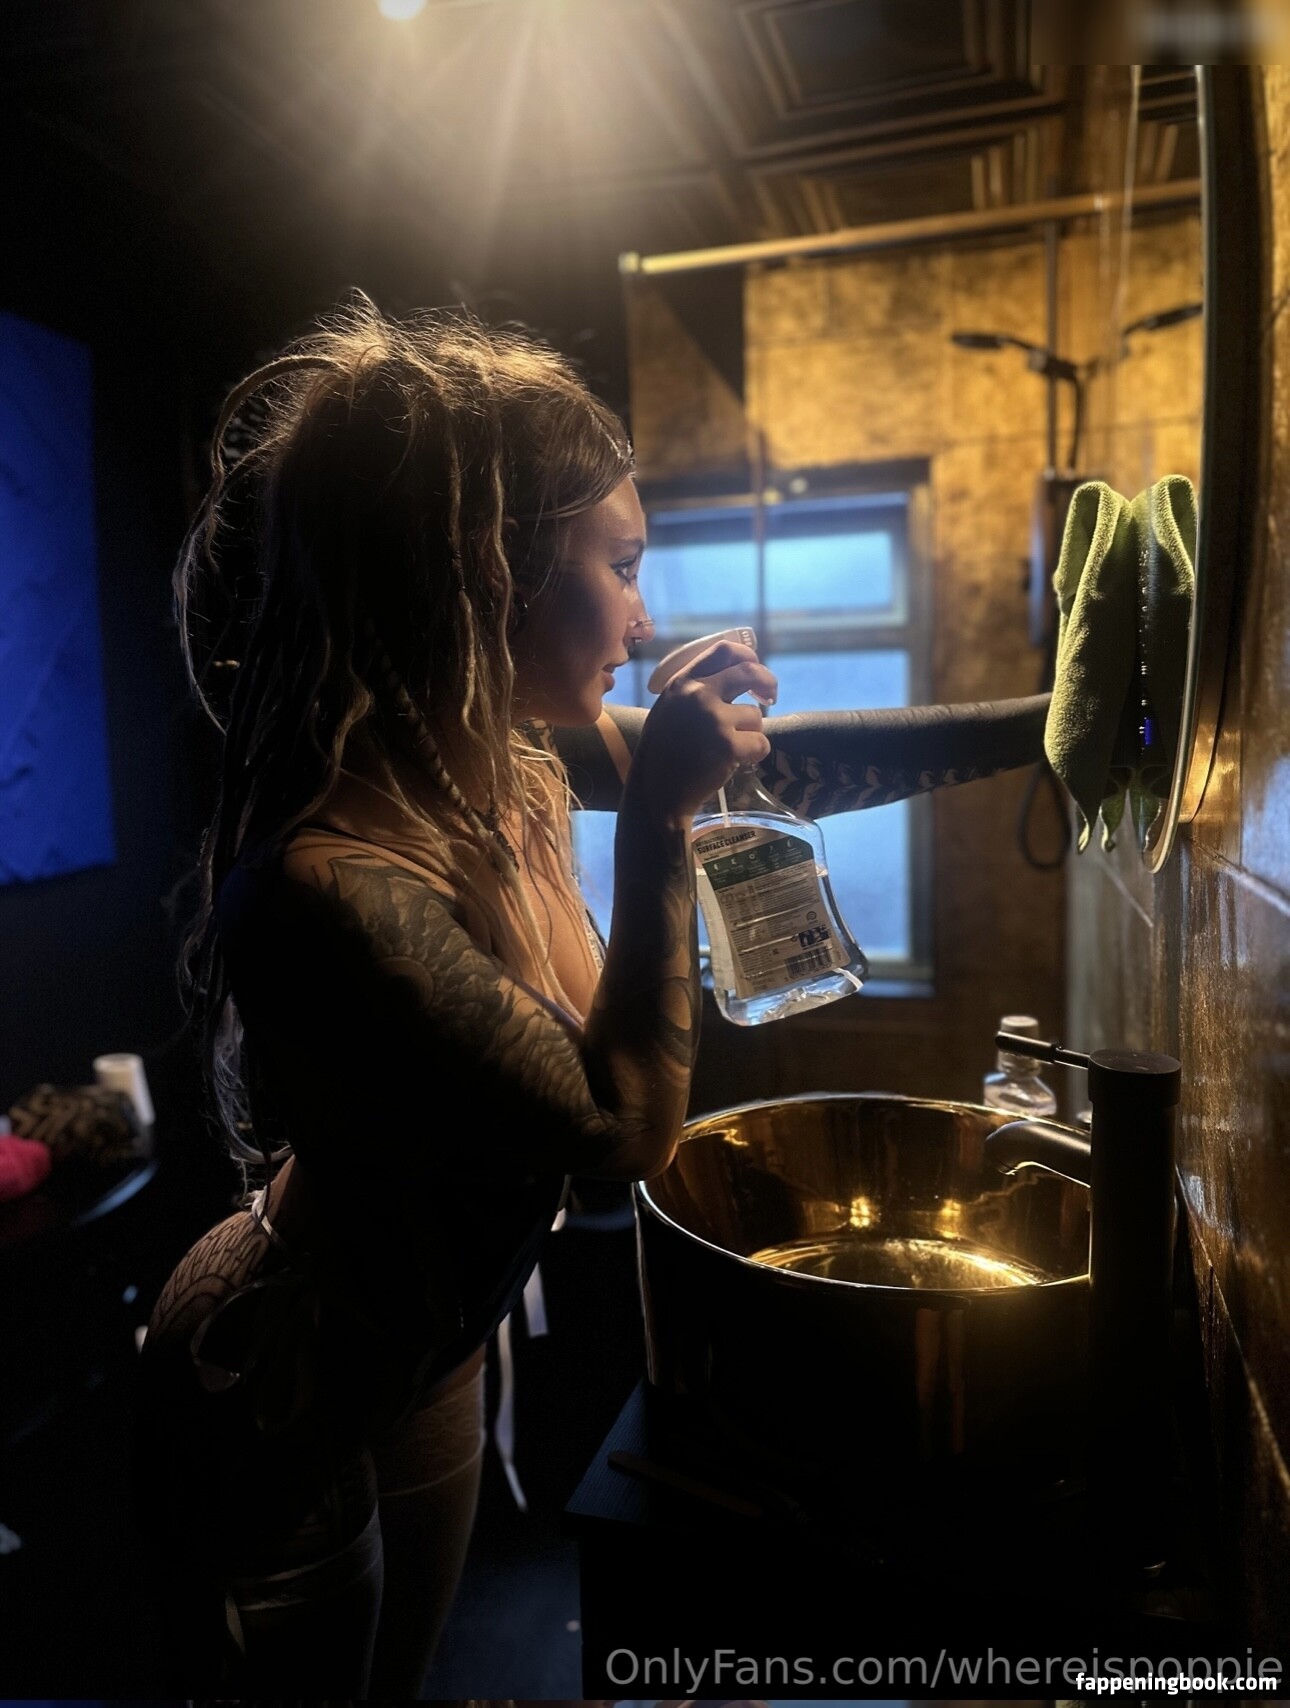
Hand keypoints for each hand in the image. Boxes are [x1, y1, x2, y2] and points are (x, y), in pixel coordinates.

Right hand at [625, 638, 777, 823]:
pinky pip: (761, 743)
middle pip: (749, 671)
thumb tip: (737, 676)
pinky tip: (734, 763)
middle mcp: (697, 694)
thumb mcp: (670, 710)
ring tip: (729, 749)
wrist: (657, 794)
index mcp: (682, 683)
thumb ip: (695, 691)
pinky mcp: (728, 746)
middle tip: (771, 696)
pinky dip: (754, 754)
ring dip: (751, 732)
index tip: (755, 666)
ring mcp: (714, 719)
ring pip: (755, 715)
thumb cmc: (663, 755)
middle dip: (767, 681)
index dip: (747, 655)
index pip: (722, 650)